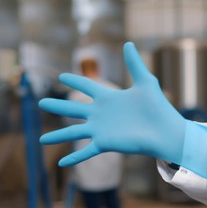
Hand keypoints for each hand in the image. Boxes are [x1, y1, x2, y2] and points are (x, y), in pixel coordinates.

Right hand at [39, 42, 186, 165]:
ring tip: (41, 140)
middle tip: (41, 103)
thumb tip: (128, 43)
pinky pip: (86, 151)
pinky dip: (74, 157)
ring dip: (58, 136)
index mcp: (110, 98)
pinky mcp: (106, 143)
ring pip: (74, 132)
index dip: (75, 81)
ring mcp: (102, 130)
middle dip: (58, 106)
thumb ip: (134, 64)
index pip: (88, 87)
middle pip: (74, 109)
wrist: (165, 131)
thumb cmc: (158, 107)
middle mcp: (102, 114)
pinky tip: (61, 165)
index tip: (62, 76)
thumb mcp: (145, 82)